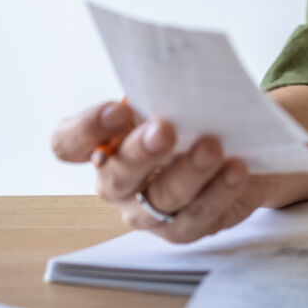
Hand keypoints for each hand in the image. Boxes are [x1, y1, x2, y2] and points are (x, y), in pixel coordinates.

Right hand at [50, 100, 270, 243]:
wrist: (239, 151)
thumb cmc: (192, 121)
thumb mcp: (173, 101)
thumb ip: (163, 92)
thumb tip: (173, 76)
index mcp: (101, 145)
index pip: (68, 144)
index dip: (86, 130)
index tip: (118, 111)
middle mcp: (117, 183)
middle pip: (115, 176)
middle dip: (140, 152)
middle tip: (165, 130)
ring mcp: (147, 212)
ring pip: (161, 199)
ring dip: (188, 172)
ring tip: (211, 147)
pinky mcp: (182, 230)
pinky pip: (197, 217)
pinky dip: (219, 191)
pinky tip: (236, 170)